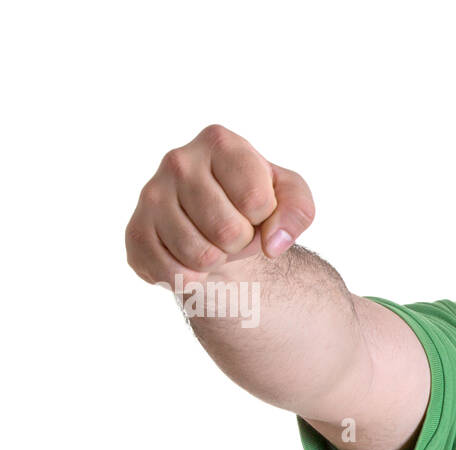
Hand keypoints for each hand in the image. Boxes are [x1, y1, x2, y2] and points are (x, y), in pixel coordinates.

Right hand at [125, 125, 314, 287]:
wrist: (217, 228)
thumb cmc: (254, 203)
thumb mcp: (289, 197)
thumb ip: (298, 210)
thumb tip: (274, 243)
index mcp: (219, 142)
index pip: (256, 201)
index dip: (266, 218)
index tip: (256, 209)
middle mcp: (178, 161)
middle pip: (228, 232)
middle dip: (242, 243)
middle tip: (235, 230)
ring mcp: (150, 195)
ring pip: (202, 256)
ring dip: (219, 261)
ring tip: (214, 241)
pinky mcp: (136, 232)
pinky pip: (174, 275)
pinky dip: (193, 278)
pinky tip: (191, 258)